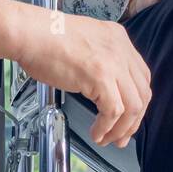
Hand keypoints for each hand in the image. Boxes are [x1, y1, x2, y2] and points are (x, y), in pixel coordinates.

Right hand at [13, 8, 151, 148]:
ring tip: (107, 138)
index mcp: (117, 38)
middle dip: (133, 120)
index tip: (128, 117)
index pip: (140, 76)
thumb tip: (104, 87)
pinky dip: (106, 128)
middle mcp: (120, 48)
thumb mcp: (84, 41)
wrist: (30, 33)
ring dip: (121, 129)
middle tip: (122, 136)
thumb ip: (100, 58)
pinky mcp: (100, 77)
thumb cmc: (45, 38)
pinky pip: (113, 111)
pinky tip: (96, 133)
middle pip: (142, 92)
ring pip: (133, 106)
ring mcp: (112, 62)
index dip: (137, 102)